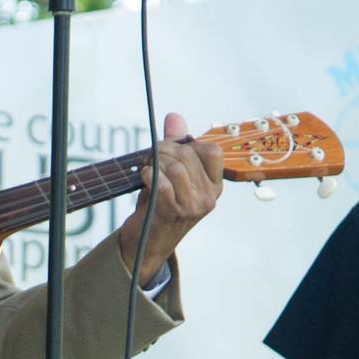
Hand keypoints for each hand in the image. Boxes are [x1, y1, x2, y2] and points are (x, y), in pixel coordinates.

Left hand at [117, 111, 222, 284]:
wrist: (146, 243)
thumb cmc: (160, 205)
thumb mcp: (171, 174)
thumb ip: (175, 145)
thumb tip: (174, 116)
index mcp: (214, 185)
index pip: (212, 151)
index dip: (187, 144)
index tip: (170, 150)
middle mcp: (209, 196)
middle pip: (187, 155)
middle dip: (163, 150)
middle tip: (150, 159)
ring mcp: (193, 206)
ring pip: (175, 167)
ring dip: (154, 162)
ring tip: (146, 169)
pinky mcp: (173, 213)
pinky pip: (161, 183)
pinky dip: (148, 175)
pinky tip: (143, 178)